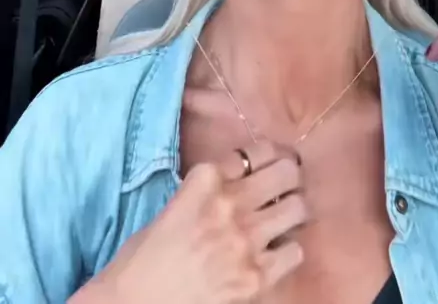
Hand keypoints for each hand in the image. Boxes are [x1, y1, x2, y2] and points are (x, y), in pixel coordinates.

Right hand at [72, 141, 306, 303]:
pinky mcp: (256, 275)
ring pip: (298, 207)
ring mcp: (246, 239)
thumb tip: (239, 184)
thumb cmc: (146, 254)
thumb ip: (208, 189)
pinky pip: (295, 251)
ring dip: (292, 211)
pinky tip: (275, 253)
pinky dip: (288, 250)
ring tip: (284, 218)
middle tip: (285, 186)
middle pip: (286, 171)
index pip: (256, 150)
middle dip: (289, 176)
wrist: (137, 302)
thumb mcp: (177, 203)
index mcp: (206, 179)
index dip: (268, 156)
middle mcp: (230, 201)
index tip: (271, 163)